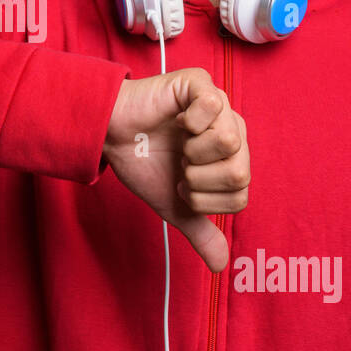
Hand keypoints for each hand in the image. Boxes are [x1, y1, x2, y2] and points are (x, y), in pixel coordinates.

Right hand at [101, 67, 248, 271]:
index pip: (241, 195)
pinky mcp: (200, 83)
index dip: (205, 199)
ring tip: (179, 144)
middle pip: (241, 171)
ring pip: (231, 141)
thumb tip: (221, 266)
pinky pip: (213, 106)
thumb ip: (200, 231)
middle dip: (199, 179)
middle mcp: (233, 130)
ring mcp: (219, 105)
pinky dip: (190, 122)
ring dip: (194, 153)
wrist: (110, 136)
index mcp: (233, 158)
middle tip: (179, 166)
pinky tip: (177, 121)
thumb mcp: (174, 205)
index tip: (181, 184)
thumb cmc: (144, 163)